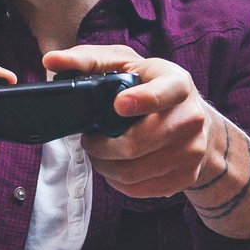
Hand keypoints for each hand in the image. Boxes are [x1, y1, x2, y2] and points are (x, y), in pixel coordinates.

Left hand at [41, 44, 213, 198]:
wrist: (199, 123)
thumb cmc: (153, 88)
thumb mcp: (127, 65)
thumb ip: (88, 60)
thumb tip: (51, 61)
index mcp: (178, 83)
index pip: (163, 93)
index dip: (141, 100)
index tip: (118, 105)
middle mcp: (191, 118)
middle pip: (136, 143)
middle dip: (101, 146)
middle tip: (90, 140)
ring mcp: (191, 151)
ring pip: (132, 172)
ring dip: (105, 166)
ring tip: (101, 153)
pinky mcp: (186, 177)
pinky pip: (139, 189)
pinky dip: (119, 182)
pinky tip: (117, 166)